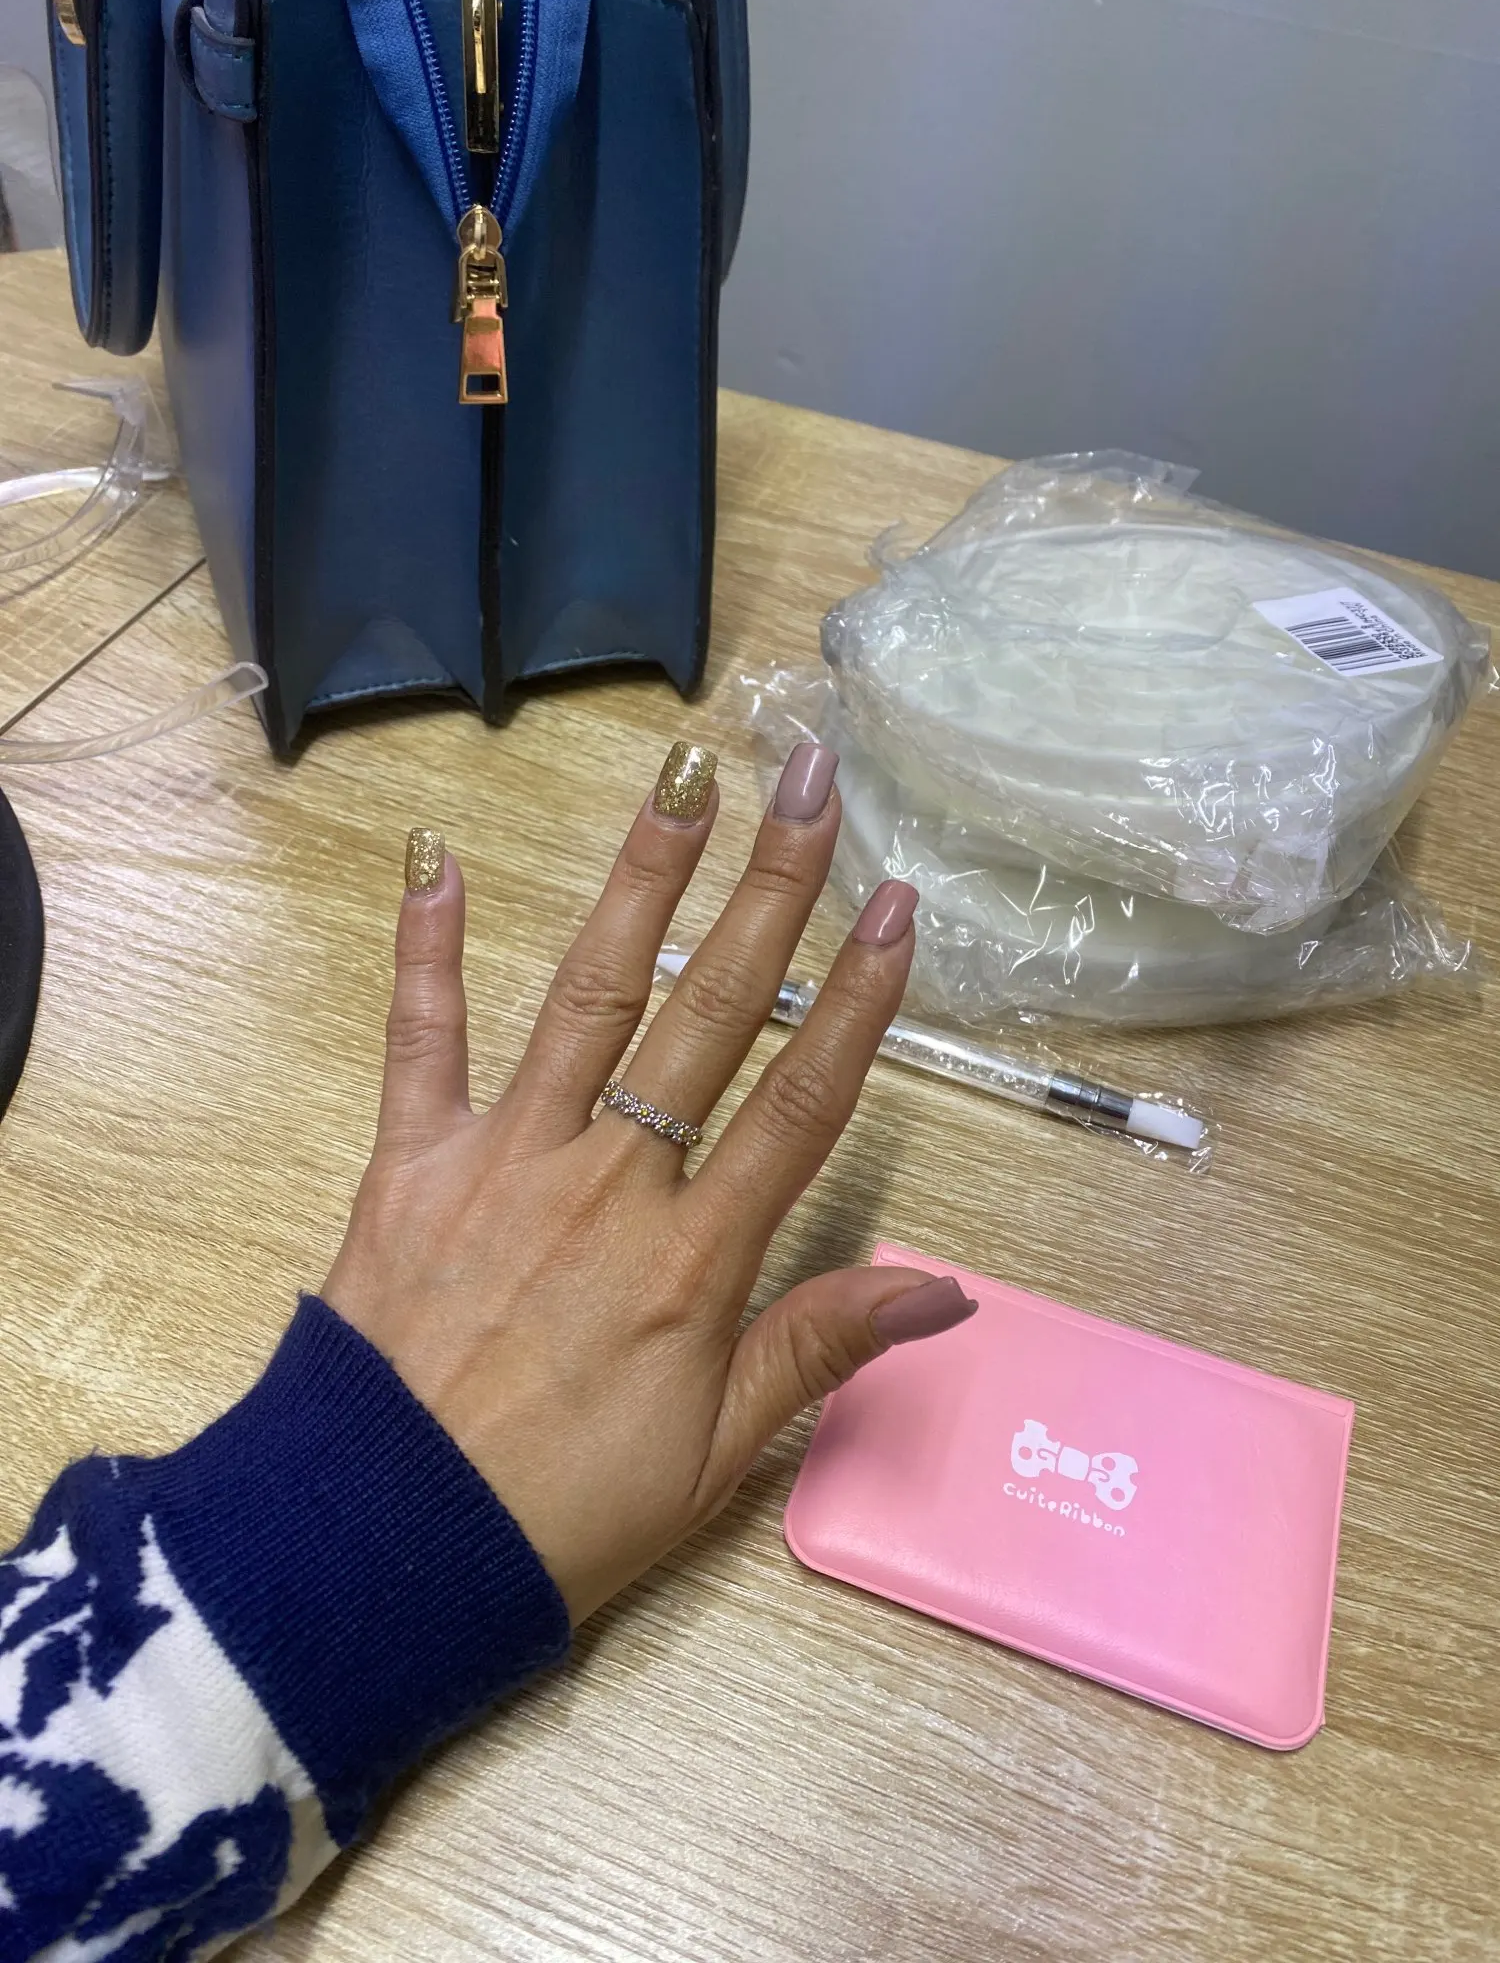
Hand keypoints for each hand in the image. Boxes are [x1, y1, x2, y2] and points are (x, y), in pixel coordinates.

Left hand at [322, 741, 976, 1622]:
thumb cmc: (560, 1514)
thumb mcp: (715, 1457)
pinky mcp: (411, 1162)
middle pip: (713, 1013)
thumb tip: (948, 1286)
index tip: (898, 899)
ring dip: (644, 881)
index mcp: (695, 1256)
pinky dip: (429, 950)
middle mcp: (611, 1179)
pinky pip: (423, 1041)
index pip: (802, 1100)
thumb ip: (820, 1348)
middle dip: (773, 891)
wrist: (380, 1547)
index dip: (860, 997)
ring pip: (592, 996)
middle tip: (811, 778)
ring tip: (684, 776)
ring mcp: (506, 1157)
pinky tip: (439, 858)